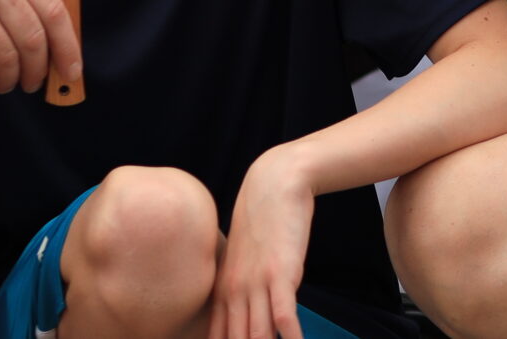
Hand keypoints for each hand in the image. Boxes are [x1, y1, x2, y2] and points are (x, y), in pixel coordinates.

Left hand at [211, 144, 313, 338]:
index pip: (217, 337)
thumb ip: (243, 285)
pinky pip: (284, 317)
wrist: (273, 183)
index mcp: (223, 289)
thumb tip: (248, 309)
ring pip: (256, 336)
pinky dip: (289, 337)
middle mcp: (235, 292)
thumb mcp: (244, 256)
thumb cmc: (262, 219)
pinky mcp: (281, 275)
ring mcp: (257, 285)